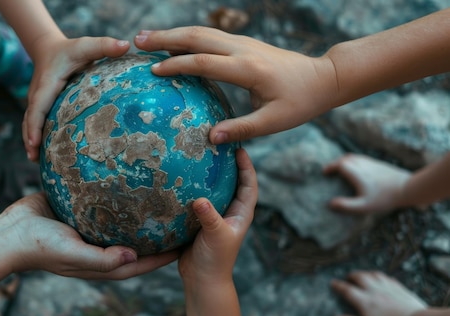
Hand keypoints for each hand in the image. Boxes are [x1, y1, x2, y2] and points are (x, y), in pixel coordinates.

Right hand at [0, 192, 177, 278]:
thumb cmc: (40, 248)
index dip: (162, 257)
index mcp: (101, 261)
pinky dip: (115, 195)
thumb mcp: (73, 255)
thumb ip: (102, 259)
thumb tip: (135, 256)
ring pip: (119, 220)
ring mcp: (88, 227)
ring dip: (137, 212)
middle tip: (178, 217)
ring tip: (160, 196)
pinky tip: (127, 179)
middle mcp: (98, 244)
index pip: (139, 262)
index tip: (184, 245)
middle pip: (134, 240)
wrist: (9, 232)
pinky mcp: (77, 209)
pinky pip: (101, 202)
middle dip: (155, 233)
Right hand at [23, 36, 129, 160]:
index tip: (35, 141)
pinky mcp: (38, 107)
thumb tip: (126, 45)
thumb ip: (105, 45)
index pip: (38, 106)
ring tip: (35, 161)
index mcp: (47, 83)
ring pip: (28, 124)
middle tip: (34, 158)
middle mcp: (36, 94)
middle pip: (29, 119)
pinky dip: (35, 138)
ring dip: (30, 142)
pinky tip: (41, 154)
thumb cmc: (70, 50)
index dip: (35, 124)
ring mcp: (35, 102)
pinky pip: (34, 124)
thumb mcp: (86, 45)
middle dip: (30, 138)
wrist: (49, 50)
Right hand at [133, 26, 337, 144]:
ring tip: (146, 39)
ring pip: (202, 32)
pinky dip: (187, 36)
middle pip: (197, 37)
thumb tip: (210, 138)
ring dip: (173, 33)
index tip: (153, 71)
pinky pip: (210, 35)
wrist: (323, 77)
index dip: (177, 65)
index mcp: (248, 69)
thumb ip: (242, 129)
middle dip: (165, 38)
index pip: (204, 63)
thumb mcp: (274, 122)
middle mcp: (242, 50)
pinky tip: (173, 42)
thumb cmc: (300, 103)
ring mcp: (243, 43)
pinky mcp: (244, 44)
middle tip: (137, 41)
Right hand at [178, 148, 257, 283]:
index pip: (249, 185)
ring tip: (199, 157)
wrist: (202, 280)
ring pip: (214, 191)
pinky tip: (180, 179)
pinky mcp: (199, 222)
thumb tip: (200, 200)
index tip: (240, 149)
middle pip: (232, 183)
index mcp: (241, 214)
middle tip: (219, 146)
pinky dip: (192, 189)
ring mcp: (214, 217)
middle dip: (228, 165)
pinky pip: (197, 200)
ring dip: (209, 176)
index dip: (247, 166)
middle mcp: (229, 212)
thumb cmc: (215, 260)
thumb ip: (209, 217)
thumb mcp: (215, 236)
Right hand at [323, 154, 410, 212]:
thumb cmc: (384, 198)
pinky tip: (358, 171)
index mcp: (356, 173)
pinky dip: (355, 163)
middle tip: (331, 171)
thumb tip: (330, 203)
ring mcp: (372, 163)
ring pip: (355, 157)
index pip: (339, 164)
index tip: (324, 173)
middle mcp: (363, 164)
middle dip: (336, 163)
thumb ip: (346, 206)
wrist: (407, 188)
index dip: (330, 167)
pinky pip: (363, 159)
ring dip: (345, 162)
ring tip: (342, 171)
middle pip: (346, 159)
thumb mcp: (364, 206)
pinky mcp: (379, 164)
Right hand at [331, 271, 427, 315]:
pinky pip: (387, 278)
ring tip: (363, 275)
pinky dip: (381, 276)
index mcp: (364, 300)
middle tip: (348, 277)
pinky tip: (381, 279)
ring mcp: (387, 287)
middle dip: (352, 275)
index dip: (338, 286)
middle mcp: (374, 290)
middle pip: (360, 277)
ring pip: (373, 275)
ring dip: (366, 273)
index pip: (347, 290)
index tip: (333, 283)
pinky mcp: (399, 287)